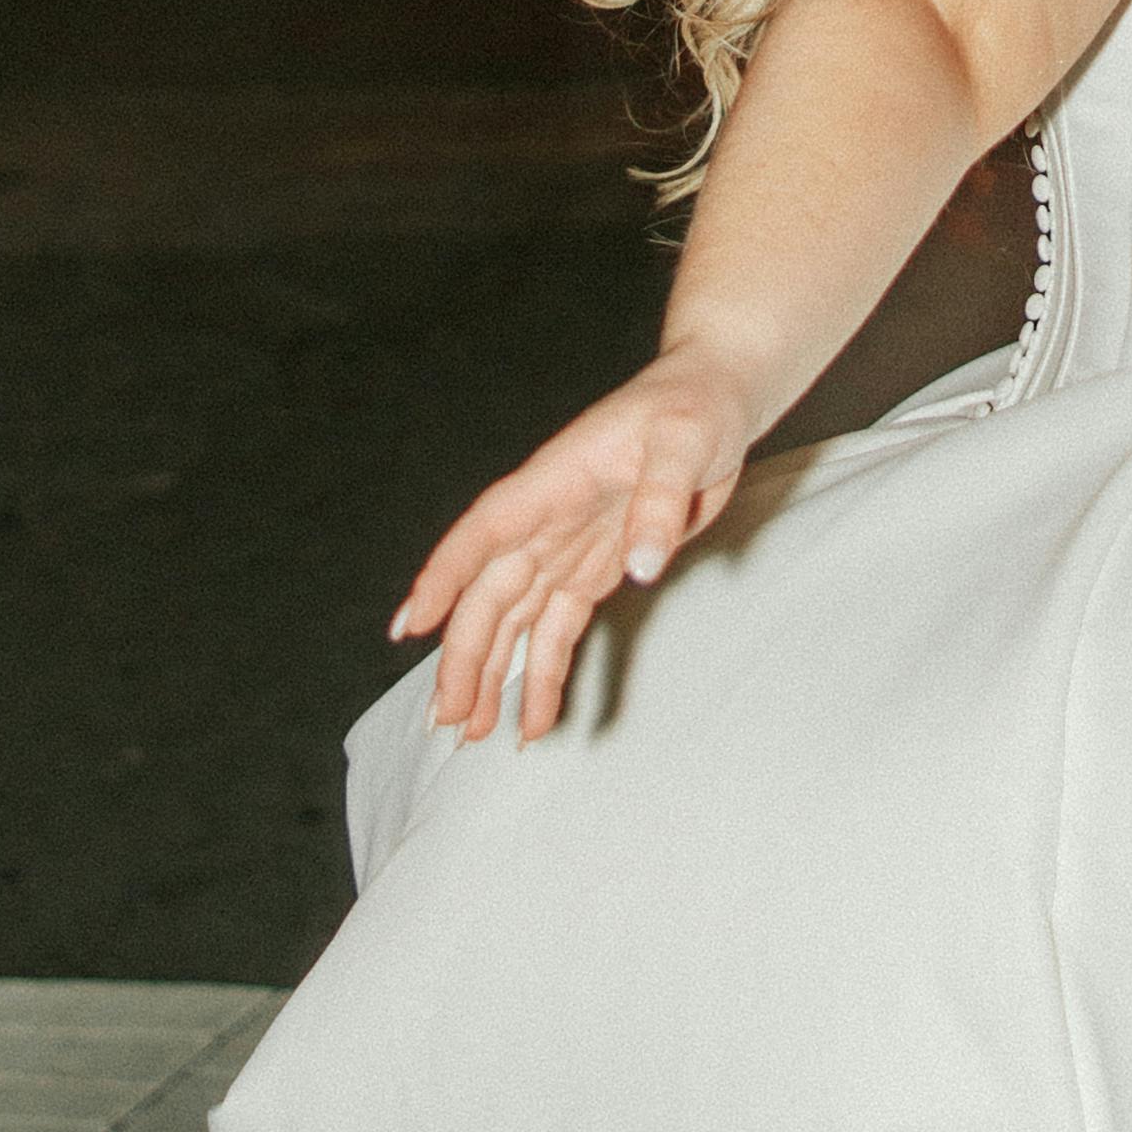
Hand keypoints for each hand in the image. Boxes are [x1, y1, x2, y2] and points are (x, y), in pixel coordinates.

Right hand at [391, 350, 760, 746]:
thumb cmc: (697, 406)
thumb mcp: (686, 443)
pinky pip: (559, 629)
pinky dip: (542, 673)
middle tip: (445, 717)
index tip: (413, 625)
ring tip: (471, 732)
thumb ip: (658, 502)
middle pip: (489, 593)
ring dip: (490, 674)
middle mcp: (548, 519)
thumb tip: (637, 569)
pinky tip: (531, 719)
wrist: (719, 399)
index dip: (446, 576)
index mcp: (554, 481)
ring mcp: (567, 546)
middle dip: (463, 655)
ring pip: (513, 619)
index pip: (486, 531)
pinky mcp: (595, 567)